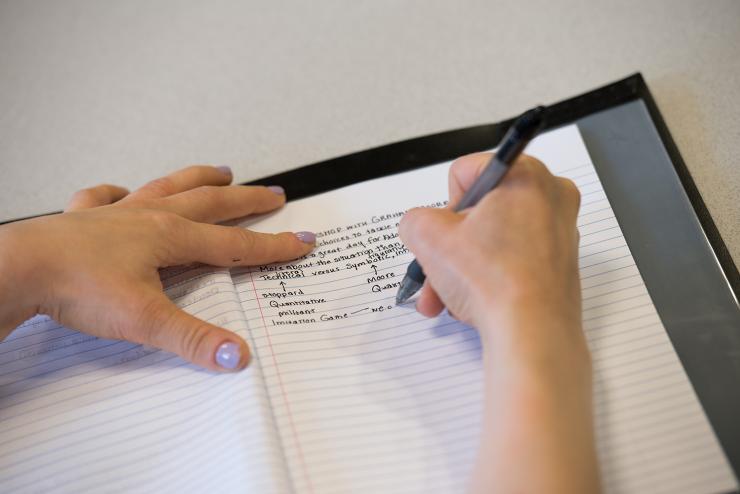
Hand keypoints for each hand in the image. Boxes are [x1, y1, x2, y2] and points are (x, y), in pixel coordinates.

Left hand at [0, 165, 314, 371]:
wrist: (20, 268)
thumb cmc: (78, 286)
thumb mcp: (145, 320)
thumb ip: (194, 339)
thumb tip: (237, 355)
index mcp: (171, 238)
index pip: (235, 245)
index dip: (273, 246)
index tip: (301, 241)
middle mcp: (150, 218)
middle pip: (211, 204)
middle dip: (247, 201)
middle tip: (274, 195)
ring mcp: (117, 214)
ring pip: (168, 188)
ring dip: (198, 180)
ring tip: (221, 172)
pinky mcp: (85, 219)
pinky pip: (105, 197)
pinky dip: (118, 193)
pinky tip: (123, 192)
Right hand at [399, 153, 598, 493]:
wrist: (532, 334)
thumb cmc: (493, 280)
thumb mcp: (428, 238)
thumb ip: (414, 220)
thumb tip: (420, 226)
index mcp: (526, 174)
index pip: (465, 172)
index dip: (446, 206)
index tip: (447, 234)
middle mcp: (550, 196)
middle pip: (479, 211)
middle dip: (450, 245)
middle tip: (437, 267)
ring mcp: (559, 232)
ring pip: (492, 240)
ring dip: (461, 267)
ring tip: (445, 295)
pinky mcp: (559, 264)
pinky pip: (512, 260)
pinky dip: (488, 277)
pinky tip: (470, 302)